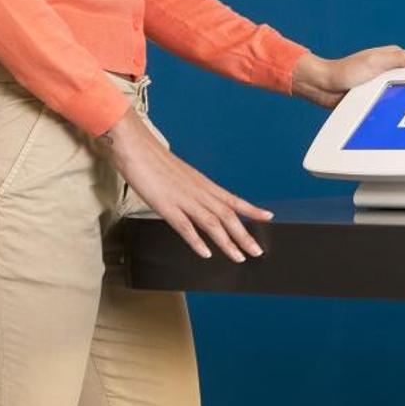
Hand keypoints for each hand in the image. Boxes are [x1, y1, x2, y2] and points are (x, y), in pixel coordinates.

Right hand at [99, 111, 270, 261]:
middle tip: (257, 251)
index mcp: (203, 184)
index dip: (252, 209)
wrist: (136, 147)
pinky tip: (205, 253)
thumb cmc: (155, 162)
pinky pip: (185, 226)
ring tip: (239, 257)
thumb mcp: (180, 178)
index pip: (233, 199)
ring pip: (212, 223)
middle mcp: (199, 191)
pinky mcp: (166, 206)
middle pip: (228, 215)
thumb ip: (192, 191)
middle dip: (245, 235)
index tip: (268, 217)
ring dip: (227, 242)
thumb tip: (200, 202)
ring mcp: (184, 199)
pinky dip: (196, 241)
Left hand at [291, 45, 404, 107]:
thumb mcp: (374, 62)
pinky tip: (390, 114)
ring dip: (398, 102)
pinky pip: (386, 105)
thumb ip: (397, 58)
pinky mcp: (373, 98)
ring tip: (398, 107)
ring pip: (398, 96)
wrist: (324, 88)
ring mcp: (380, 85)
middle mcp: (387, 71)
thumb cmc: (344, 71)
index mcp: (390, 57)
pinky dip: (388, 109)